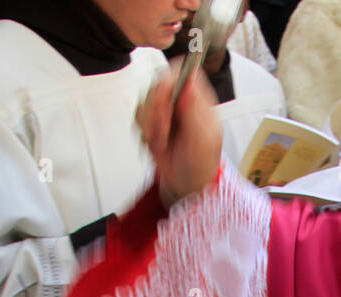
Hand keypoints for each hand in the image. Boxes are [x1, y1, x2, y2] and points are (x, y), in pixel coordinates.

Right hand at [136, 64, 221, 204]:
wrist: (187, 182)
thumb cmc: (201, 162)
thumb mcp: (203, 138)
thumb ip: (194, 109)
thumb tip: (190, 81)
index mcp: (198, 97)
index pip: (180, 71)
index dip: (169, 80)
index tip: (166, 99)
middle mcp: (179, 99)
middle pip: (156, 85)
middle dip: (157, 110)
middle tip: (166, 129)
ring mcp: (163, 109)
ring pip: (144, 102)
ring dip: (152, 126)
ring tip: (165, 141)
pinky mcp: (150, 121)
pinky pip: (137, 119)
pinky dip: (146, 134)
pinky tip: (159, 144)